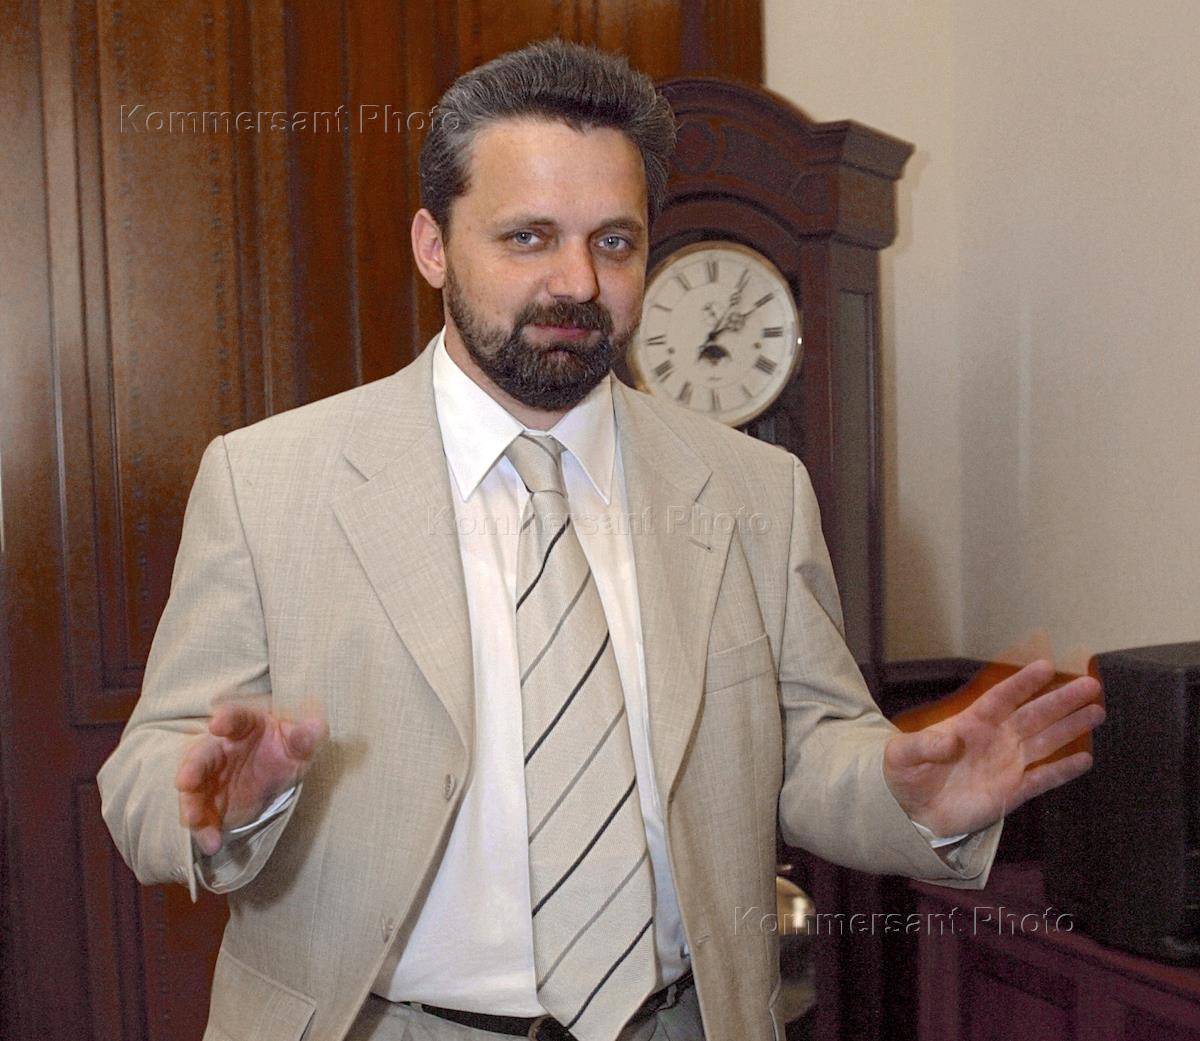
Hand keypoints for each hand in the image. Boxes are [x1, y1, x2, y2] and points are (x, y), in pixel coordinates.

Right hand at [175, 702, 327, 855]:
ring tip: (193, 821)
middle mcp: (221, 748)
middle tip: (185, 781)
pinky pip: (202, 816)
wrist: (279, 773)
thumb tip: (314, 728)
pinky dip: (203, 830)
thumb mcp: (303, 743)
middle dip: (192, 767)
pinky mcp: (210, 803)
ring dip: (190, 804)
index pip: (234, 718)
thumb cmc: (288, 749)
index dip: (226, 719)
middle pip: (201, 754)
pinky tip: (211, 843)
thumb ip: (308, 736)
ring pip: (194, 788)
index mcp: (245, 725)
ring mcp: (211, 776)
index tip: (218, 724)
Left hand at [883, 660, 1103, 836]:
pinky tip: (1085, 759)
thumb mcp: (902, 755)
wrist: (912, 811)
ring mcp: (1007, 764)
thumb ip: (924, 745)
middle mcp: (996, 739)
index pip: (1001, 698)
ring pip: (1045, 742)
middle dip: (1061, 700)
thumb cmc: (906, 774)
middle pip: (1034, 715)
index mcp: (971, 724)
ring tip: (1097, 712)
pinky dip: (1062, 771)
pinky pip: (1042, 779)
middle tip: (1090, 685)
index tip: (1045, 667)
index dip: (1022, 683)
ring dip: (1070, 728)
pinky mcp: (1012, 792)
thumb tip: (951, 740)